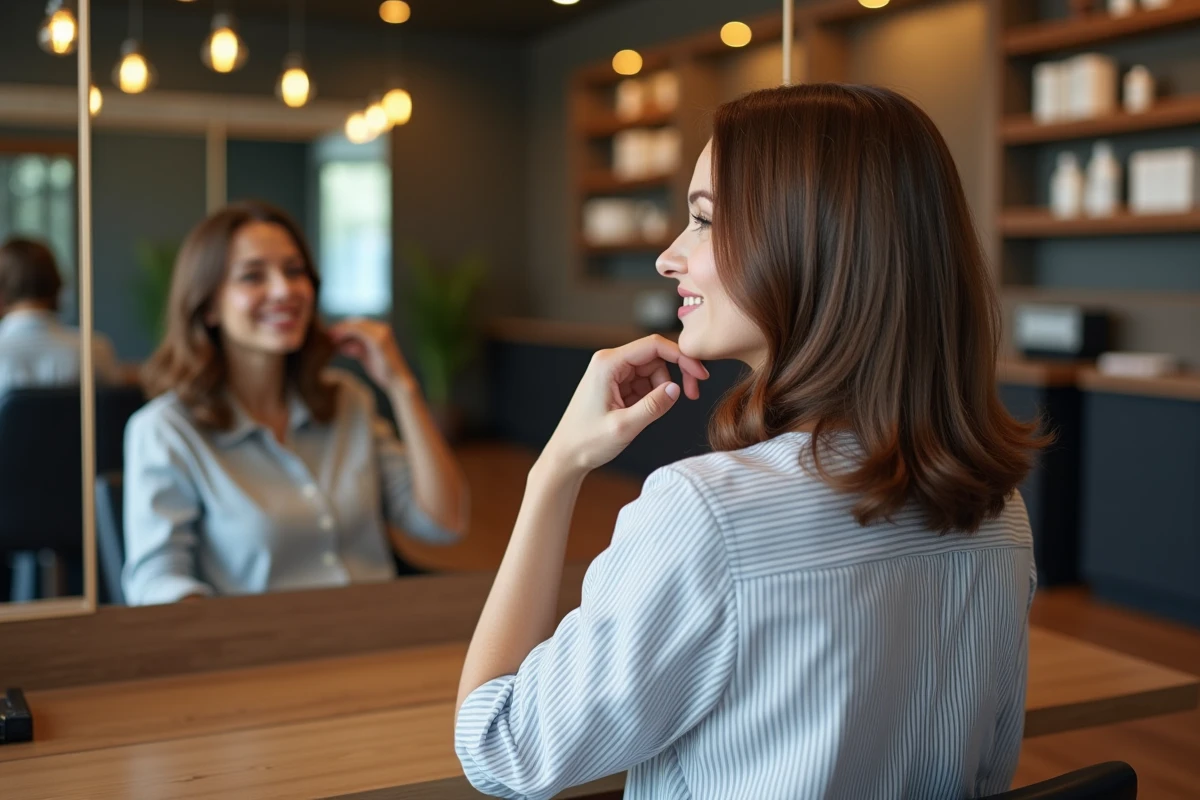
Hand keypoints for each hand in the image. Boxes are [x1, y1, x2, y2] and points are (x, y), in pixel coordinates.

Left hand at [327, 318, 413, 391]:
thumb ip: (356, 347)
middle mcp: (382, 328)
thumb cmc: (382, 371)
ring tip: (330, 337)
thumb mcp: (365, 356)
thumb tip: (342, 344)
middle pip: (356, 322)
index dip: (343, 327)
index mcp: (380, 331)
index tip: (330, 334)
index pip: (358, 324)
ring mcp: (382, 332)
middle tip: (327, 335)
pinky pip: (359, 331)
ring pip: (357, 325)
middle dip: (341, 327)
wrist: (397, 381)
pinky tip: (337, 340)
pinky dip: (347, 333)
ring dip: (342, 329)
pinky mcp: (379, 339)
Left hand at [542, 335, 708, 474]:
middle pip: (656, 357)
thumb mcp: (625, 427)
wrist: (565, 457)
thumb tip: (677, 389)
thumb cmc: (587, 442)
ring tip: (650, 415)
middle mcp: (609, 362)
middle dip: (675, 375)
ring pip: (652, 371)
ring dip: (661, 390)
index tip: (700, 374)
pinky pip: (643, 383)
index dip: (682, 357)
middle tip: (690, 397)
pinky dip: (650, 397)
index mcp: (608, 364)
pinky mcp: (614, 385)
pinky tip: (641, 415)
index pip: (654, 345)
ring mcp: (612, 373)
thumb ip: (653, 406)